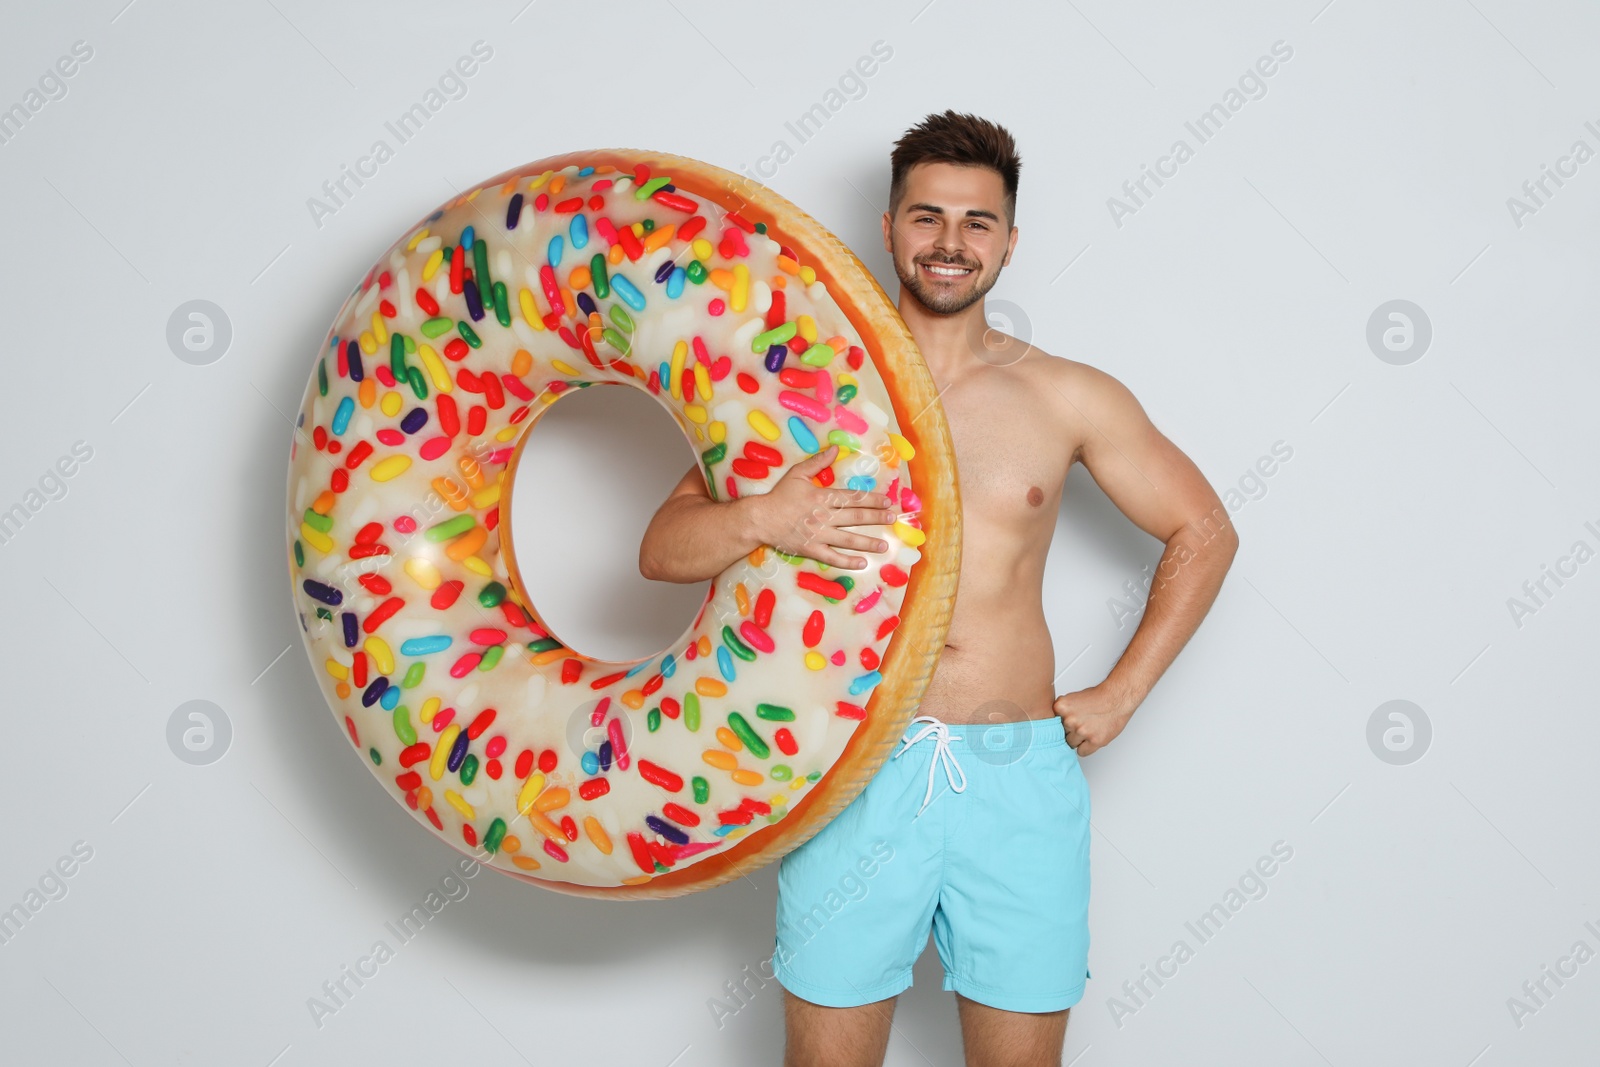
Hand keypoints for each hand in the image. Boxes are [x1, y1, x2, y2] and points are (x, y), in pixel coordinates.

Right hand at [750, 444, 897, 570]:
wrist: (760, 519)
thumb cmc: (779, 496)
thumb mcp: (797, 474)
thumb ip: (818, 462)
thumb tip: (836, 449)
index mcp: (823, 497)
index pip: (853, 498)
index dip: (872, 500)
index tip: (887, 502)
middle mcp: (825, 516)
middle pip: (855, 517)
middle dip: (876, 518)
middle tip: (892, 520)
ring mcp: (819, 535)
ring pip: (848, 539)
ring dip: (868, 542)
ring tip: (884, 546)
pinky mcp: (811, 549)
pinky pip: (833, 557)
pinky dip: (848, 561)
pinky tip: (862, 563)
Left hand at [1053, 683, 1136, 756]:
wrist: (1117, 698)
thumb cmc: (1098, 697)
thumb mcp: (1072, 698)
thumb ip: (1062, 712)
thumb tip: (1054, 725)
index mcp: (1061, 707)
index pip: (1052, 724)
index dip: (1061, 724)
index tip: (1066, 724)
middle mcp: (1070, 719)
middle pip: (1061, 734)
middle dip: (1070, 731)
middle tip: (1081, 724)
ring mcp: (1082, 731)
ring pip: (1071, 744)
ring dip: (1079, 739)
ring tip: (1088, 729)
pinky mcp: (1094, 741)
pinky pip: (1082, 752)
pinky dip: (1086, 747)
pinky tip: (1091, 738)